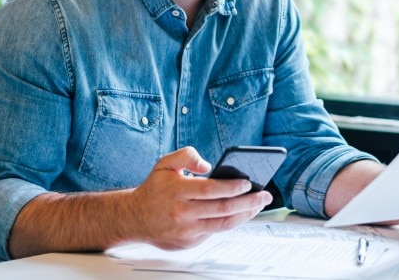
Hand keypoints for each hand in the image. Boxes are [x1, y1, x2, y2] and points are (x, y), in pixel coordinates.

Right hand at [128, 146, 272, 249]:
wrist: (133, 218)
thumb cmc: (154, 189)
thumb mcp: (165, 163)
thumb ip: (186, 155)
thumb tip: (208, 165)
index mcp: (177, 191)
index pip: (212, 190)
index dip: (233, 187)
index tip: (249, 182)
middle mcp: (182, 212)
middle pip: (223, 208)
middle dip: (249, 202)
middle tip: (265, 195)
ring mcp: (186, 230)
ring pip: (223, 224)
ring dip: (245, 215)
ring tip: (258, 205)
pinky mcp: (188, 242)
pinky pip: (214, 232)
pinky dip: (230, 222)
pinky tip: (241, 213)